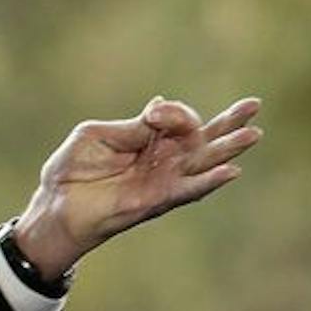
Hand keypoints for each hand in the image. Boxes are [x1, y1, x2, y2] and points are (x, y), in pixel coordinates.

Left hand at [13, 95, 263, 277]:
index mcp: (148, 138)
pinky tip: (230, 171)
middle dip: (228, 122)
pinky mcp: (157, 200)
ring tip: (253, 134)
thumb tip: (160, 105)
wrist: (56, 205)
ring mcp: (163, 180)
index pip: (178, 119)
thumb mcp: (97, 136)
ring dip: (228, 148)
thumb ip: (132, 126)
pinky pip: (188, 190)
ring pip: (204, 162)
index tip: (155, 115)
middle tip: (255, 105)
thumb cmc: (71, 170)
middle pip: (203, 138)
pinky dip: (208, 181)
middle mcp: (162, 159)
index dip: (175, 113)